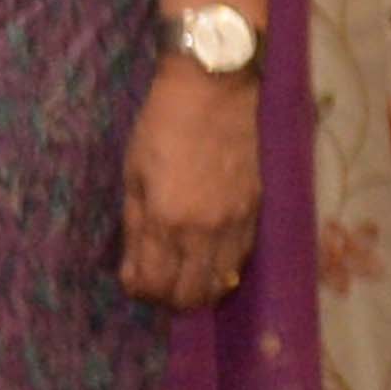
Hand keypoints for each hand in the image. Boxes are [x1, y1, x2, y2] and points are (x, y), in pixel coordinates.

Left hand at [118, 57, 260, 310]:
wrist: (217, 90)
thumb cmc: (163, 125)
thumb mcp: (134, 173)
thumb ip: (136, 224)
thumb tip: (136, 267)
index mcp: (167, 219)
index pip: (154, 284)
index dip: (140, 291)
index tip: (133, 281)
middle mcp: (205, 230)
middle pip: (192, 294)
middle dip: (171, 299)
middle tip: (158, 286)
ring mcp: (237, 223)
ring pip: (222, 281)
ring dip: (200, 287)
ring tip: (184, 276)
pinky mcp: (257, 211)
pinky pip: (241, 258)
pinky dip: (223, 267)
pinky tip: (210, 255)